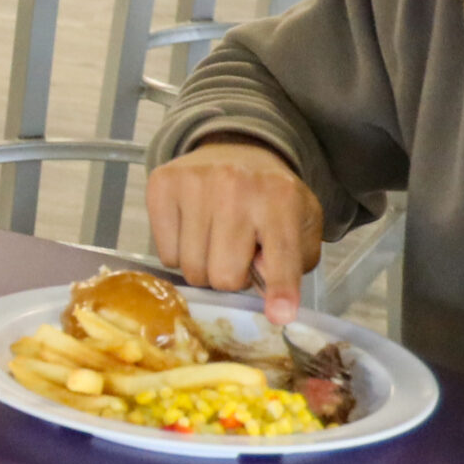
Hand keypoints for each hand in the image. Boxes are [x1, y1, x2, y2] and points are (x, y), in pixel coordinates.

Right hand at [145, 136, 322, 325]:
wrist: (236, 150)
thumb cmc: (270, 199)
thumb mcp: (301, 226)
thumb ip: (294, 261)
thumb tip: (263, 286)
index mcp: (280, 198)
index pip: (281, 254)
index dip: (280, 288)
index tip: (280, 313)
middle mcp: (235, 186)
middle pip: (223, 275)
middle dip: (231, 277)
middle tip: (238, 256)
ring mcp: (194, 184)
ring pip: (190, 269)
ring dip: (204, 267)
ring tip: (216, 242)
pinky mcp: (162, 185)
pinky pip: (165, 255)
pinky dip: (179, 253)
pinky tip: (193, 231)